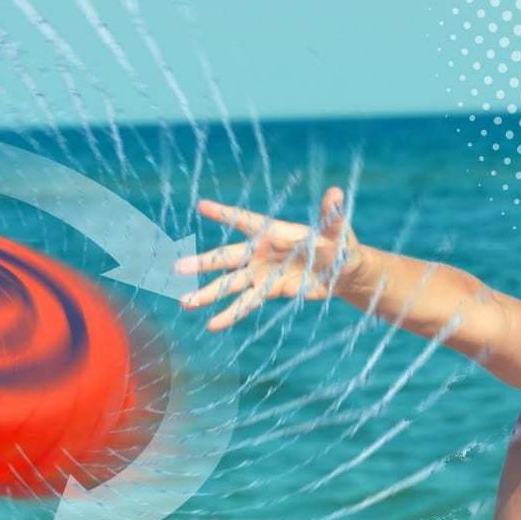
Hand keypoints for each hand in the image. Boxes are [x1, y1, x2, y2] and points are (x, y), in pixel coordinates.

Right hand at [175, 187, 360, 329]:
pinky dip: (230, 315)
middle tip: (177, 268)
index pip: (245, 220)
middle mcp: (262, 251)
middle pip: (227, 258)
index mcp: (275, 231)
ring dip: (208, 294)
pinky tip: (212, 325)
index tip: (201, 206)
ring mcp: (262, 272)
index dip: (225, 214)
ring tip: (185, 303)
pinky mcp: (268, 291)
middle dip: (203, 264)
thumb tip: (336, 193)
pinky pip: (245, 304)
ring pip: (229, 284)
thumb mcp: (338, 232)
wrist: (343, 272)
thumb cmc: (342, 245)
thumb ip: (332, 216)